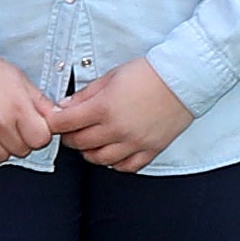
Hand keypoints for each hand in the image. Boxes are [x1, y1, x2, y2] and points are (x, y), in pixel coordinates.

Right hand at [0, 58, 61, 166]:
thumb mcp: (20, 80)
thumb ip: (40, 102)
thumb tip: (58, 118)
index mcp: (17, 107)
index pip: (41, 140)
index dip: (38, 133)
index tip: (32, 126)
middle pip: (22, 150)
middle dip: (20, 139)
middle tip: (10, 123)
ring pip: (1, 158)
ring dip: (1, 147)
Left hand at [41, 60, 193, 172]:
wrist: (184, 79)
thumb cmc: (149, 73)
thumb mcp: (111, 76)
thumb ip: (85, 94)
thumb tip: (65, 107)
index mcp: (103, 107)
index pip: (64, 123)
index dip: (54, 123)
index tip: (55, 120)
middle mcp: (117, 129)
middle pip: (79, 143)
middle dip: (70, 136)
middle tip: (71, 129)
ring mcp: (134, 142)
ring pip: (99, 159)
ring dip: (90, 152)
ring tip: (92, 141)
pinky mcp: (150, 149)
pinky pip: (126, 167)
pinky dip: (115, 163)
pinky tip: (113, 152)